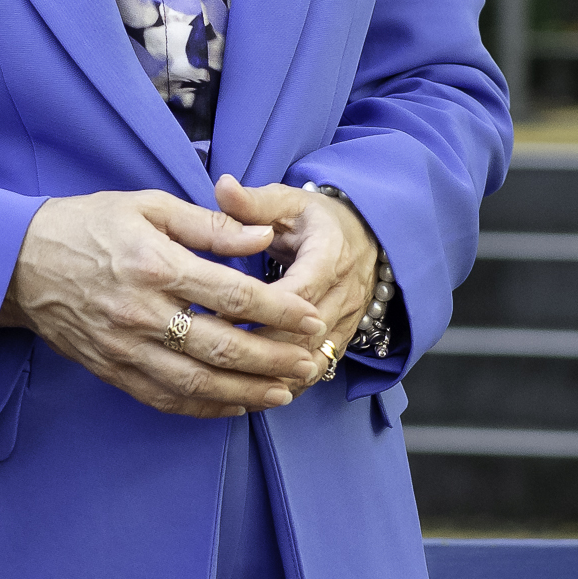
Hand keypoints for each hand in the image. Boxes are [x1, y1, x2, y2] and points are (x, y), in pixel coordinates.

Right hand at [7, 189, 329, 416]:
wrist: (18, 263)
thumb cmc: (87, 225)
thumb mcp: (147, 205)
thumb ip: (209, 225)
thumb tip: (262, 240)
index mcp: (155, 264)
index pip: (232, 296)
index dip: (279, 311)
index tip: (310, 318)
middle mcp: (141, 312)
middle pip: (221, 347)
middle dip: (273, 359)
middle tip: (309, 361)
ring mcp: (125, 347)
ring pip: (196, 382)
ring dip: (246, 392)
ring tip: (283, 392)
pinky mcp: (112, 370)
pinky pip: (164, 398)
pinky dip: (204, 407)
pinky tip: (235, 405)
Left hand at [215, 178, 381, 374]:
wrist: (366, 238)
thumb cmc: (316, 220)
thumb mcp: (287, 202)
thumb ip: (253, 202)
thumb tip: (222, 186)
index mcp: (331, 254)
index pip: (299, 291)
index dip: (259, 310)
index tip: (217, 316)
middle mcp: (345, 293)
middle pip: (304, 335)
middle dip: (260, 350)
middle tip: (211, 355)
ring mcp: (348, 322)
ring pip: (313, 362)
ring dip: (273, 376)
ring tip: (229, 382)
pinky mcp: (343, 341)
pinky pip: (318, 372)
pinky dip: (287, 385)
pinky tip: (253, 392)